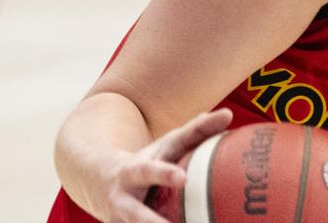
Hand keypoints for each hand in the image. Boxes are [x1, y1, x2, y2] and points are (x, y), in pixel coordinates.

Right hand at [103, 108, 231, 222]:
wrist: (100, 181)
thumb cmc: (149, 160)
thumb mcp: (167, 144)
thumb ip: (196, 130)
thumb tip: (228, 115)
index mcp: (136, 170)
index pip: (151, 170)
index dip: (166, 173)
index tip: (184, 179)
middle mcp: (124, 197)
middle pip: (136, 214)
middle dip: (152, 222)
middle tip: (175, 211)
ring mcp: (120, 218)